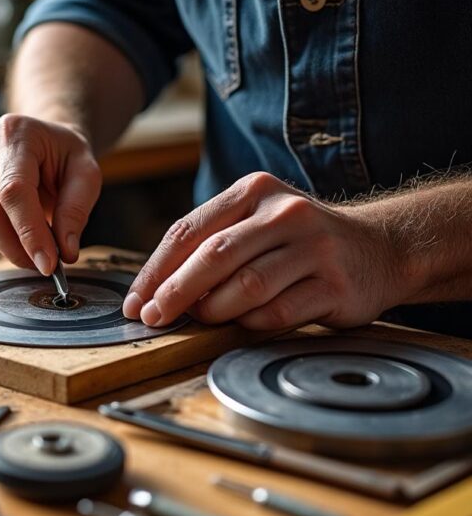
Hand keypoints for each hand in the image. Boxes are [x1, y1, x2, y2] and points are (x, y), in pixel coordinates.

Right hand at [0, 114, 101, 273]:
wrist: (46, 140)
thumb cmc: (65, 153)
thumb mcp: (87, 173)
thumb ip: (76, 210)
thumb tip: (64, 251)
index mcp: (15, 133)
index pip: (13, 191)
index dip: (29, 232)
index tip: (48, 263)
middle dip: (15, 247)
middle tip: (45, 264)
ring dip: (9, 248)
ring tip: (39, 247)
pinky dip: (2, 243)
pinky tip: (22, 236)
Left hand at [123, 172, 402, 329]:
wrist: (380, 248)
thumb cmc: (298, 241)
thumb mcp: (255, 224)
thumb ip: (210, 246)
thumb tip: (155, 292)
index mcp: (254, 191)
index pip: (188, 230)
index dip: (155, 271)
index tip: (135, 301)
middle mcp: (285, 213)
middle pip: (214, 256)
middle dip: (174, 292)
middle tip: (153, 318)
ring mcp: (314, 247)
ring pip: (245, 286)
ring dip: (214, 311)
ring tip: (204, 319)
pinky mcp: (335, 284)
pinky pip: (278, 312)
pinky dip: (252, 323)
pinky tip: (246, 323)